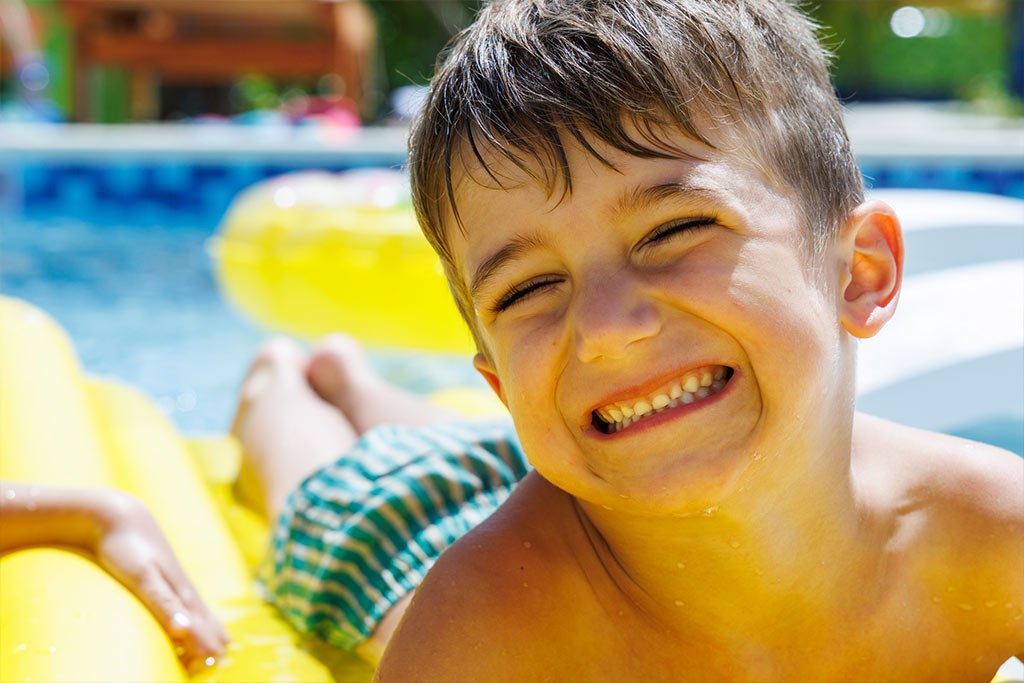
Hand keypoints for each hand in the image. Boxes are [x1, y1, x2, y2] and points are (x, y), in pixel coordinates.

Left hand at [94, 492, 229, 672]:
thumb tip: (186, 630)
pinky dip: (191, 635)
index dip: (201, 665)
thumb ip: (164, 603)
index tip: (176, 669)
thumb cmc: (126, 548)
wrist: (122, 519)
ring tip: (172, 655)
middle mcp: (192, 598)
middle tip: (175, 666)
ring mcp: (185, 593)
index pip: (213, 645)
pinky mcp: (175, 588)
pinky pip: (196, 618)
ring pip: (210, 628)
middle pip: (218, 640)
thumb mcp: (141, 578)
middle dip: (205, 660)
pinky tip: (169, 635)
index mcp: (189, 600)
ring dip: (199, 648)